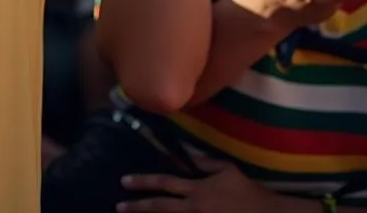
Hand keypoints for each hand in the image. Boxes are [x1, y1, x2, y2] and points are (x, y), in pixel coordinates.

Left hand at [119, 153, 289, 211]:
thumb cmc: (248, 192)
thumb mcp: (226, 170)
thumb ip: (204, 163)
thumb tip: (185, 158)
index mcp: (197, 191)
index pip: (163, 184)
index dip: (143, 182)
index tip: (125, 181)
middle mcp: (194, 210)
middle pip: (160, 208)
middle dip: (137, 207)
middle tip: (118, 206)